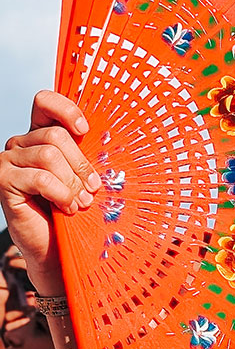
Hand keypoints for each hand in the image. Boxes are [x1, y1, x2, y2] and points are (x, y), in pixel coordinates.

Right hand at [0, 92, 101, 294]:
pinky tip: (65, 208)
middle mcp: (20, 144)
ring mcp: (8, 161)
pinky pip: (41, 178)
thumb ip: (88, 154)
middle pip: (56, 135)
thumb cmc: (74, 209)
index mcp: (40, 135)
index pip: (45, 102)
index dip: (66, 109)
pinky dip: (61, 194)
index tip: (85, 129)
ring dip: (73, 183)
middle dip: (81, 164)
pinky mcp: (3, 181)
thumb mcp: (85, 176)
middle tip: (92, 189)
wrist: (57, 246)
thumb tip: (110, 136)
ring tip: (79, 202)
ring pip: (50, 156)